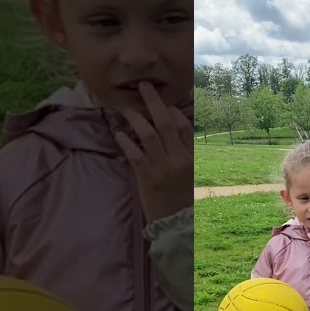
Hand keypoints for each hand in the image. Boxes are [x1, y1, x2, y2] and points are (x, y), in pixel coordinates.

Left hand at [114, 83, 193, 222]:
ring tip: (126, 109)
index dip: (173, 111)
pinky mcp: (147, 177)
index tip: (164, 102)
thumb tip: (167, 131)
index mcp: (191, 158)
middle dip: (154, 102)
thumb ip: (181, 153)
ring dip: (135, 119)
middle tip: (143, 86)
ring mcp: (162, 168)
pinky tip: (118, 134)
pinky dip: (125, 142)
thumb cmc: (181, 197)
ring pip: (148, 135)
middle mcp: (179, 159)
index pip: (185, 127)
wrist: (176, 224)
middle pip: (166, 124)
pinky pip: (134, 154)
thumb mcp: (188, 174)